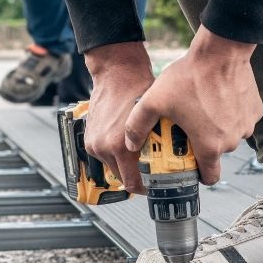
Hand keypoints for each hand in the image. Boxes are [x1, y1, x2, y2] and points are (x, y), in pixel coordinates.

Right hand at [83, 41, 154, 193]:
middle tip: (152, 172)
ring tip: (141, 156)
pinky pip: (105, 156)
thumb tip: (173, 162)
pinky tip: (127, 145)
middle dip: (137, 177)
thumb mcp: (155, 120)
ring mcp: (94, 144)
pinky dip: (116, 155)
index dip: (146, 189)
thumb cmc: (137, 89)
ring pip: (113, 167)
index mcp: (120, 147)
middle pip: (123, 178)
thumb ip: (159, 145)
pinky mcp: (89, 139)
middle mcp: (104, 148)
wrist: (116, 73)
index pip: (132, 184)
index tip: (155, 187)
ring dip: (126, 165)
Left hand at [124, 26, 261, 186]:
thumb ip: (137, 126)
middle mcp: (231, 141)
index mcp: (210, 146)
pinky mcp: (255, 111)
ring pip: (230, 136)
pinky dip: (231, 114)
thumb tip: (130, 144)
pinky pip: (241, 119)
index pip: (210, 178)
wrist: (221, 50)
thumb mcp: (154, 101)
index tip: (191, 166)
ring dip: (219, 129)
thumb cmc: (190, 76)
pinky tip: (219, 99)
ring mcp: (246, 126)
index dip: (199, 175)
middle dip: (205, 145)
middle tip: (190, 128)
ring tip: (204, 110)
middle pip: (217, 153)